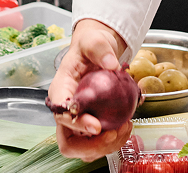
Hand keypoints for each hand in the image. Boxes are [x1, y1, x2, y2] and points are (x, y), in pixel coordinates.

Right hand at [51, 19, 132, 159]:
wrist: (98, 51)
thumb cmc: (90, 46)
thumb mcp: (92, 40)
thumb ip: (99, 48)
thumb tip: (111, 63)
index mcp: (60, 90)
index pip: (61, 113)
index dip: (76, 123)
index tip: (96, 125)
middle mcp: (66, 110)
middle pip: (68, 140)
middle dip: (90, 145)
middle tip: (112, 133)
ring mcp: (78, 120)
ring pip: (83, 148)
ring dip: (104, 146)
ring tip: (124, 128)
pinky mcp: (91, 124)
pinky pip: (98, 143)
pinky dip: (113, 141)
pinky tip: (126, 127)